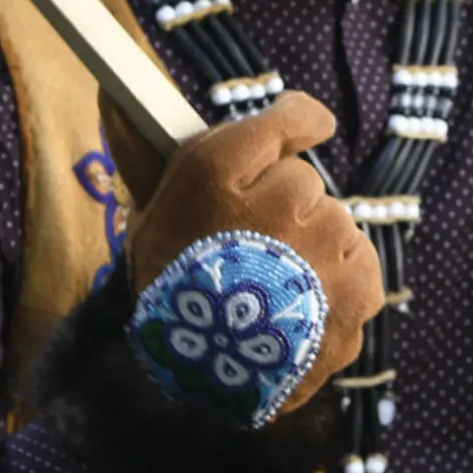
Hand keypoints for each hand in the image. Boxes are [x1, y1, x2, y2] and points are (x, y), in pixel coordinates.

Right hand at [102, 90, 384, 414]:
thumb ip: (144, 145)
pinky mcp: (357, 297)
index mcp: (218, 178)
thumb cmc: (171, 284)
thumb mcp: (153, 209)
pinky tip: (302, 303)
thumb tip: (111, 92)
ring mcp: (325, 251)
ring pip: (337, 223)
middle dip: (285, 208)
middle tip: (251, 249)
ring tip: (272, 286)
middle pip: (305, 183)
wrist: (196, 380)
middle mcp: (278, 204)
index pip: (283, 123)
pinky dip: (340, 279)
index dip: (297, 120)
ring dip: (314, 245)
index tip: (308, 122)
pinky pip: (361, 263)